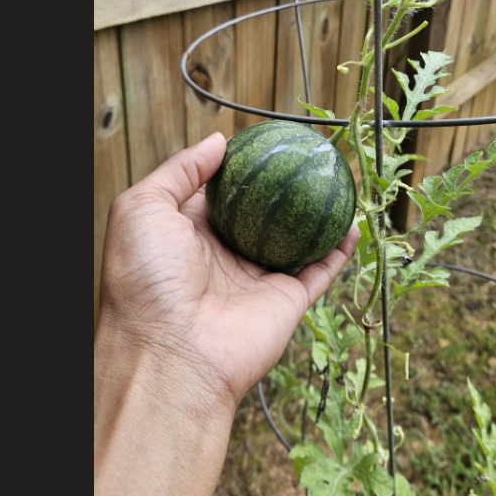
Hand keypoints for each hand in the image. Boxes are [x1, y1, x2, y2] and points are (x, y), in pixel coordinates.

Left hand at [96, 132, 358, 409]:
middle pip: (260, 217)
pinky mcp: (286, 302)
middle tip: (307, 158)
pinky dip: (340, 250)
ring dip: (318, 217)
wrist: (170, 353)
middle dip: (282, 190)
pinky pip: (320, 271)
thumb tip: (218, 142)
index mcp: (187, 236)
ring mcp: (257, 280)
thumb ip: (179, 170)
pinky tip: (353, 224)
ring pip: (296, 242)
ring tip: (337, 185)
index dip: (238, 170)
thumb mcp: (142, 208)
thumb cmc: (145, 279)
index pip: (218, 196)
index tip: (262, 144)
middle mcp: (223, 258)